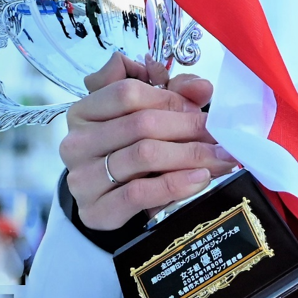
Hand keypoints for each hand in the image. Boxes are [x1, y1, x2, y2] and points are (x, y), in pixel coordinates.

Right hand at [60, 53, 236, 230]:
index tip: (199, 110)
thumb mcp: (153, 113)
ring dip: (191, 155)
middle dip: (189, 128)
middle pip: (141, 124)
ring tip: (220, 158)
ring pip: (143, 156)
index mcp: (85, 110)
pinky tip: (200, 179)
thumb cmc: (135, 148)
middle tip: (220, 136)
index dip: (170, 99)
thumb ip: (177, 92)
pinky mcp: (95, 210)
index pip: (127, 93)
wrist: (116, 199)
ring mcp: (82, 178)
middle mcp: (77, 143)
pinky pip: (139, 193)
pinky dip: (176, 184)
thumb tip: (202, 87)